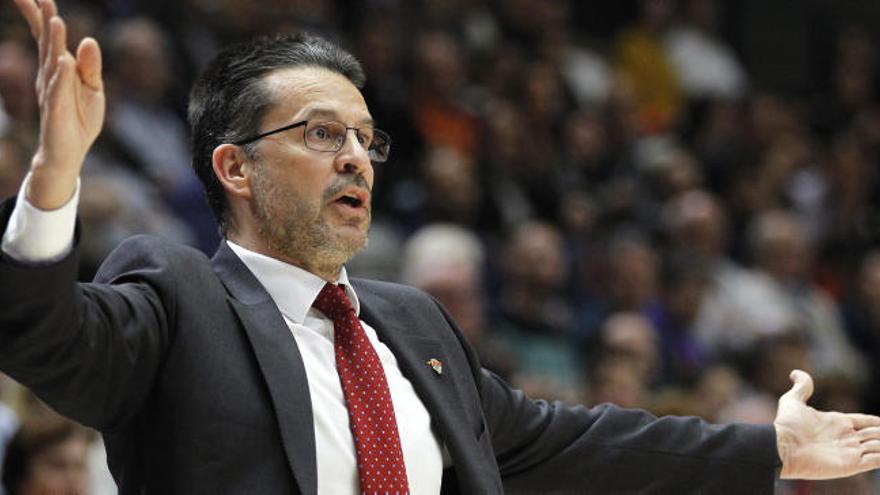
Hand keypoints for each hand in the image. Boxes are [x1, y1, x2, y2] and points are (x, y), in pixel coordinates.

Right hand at [12, 0, 104, 209]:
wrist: (69, 153)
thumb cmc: (79, 120)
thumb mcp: (93, 89)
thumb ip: (91, 66)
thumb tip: (88, 40)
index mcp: (60, 69)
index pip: (49, 38)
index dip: (44, 17)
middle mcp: (51, 77)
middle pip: (46, 44)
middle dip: (43, 20)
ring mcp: (52, 93)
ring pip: (53, 63)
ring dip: (54, 42)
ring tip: (55, 20)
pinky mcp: (57, 111)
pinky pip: (59, 91)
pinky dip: (62, 76)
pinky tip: (64, 61)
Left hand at [775, 369, 879, 478]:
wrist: (782, 447)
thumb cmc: (787, 424)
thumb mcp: (792, 400)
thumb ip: (800, 386)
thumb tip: (794, 372)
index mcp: (837, 422)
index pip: (864, 422)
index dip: (876, 422)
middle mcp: (846, 437)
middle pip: (875, 434)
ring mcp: (849, 452)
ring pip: (878, 446)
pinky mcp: (851, 465)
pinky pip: (877, 460)